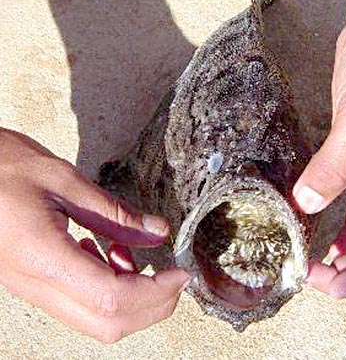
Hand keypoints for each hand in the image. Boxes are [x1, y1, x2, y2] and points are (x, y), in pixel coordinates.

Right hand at [0, 128, 189, 342]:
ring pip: (94, 319)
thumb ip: (115, 213)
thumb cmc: (4, 168)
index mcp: (44, 257)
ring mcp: (31, 289)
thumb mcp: (66, 182)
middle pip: (108, 324)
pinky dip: (107, 288)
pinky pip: (79, 303)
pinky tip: (106, 252)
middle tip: (172, 276)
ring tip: (129, 252)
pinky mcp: (32, 282)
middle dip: (151, 306)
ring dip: (129, 297)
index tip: (181, 274)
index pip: (113, 298)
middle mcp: (35, 284)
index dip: (155, 292)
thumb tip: (158, 232)